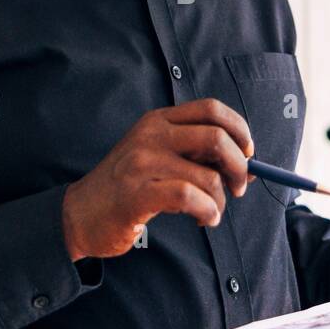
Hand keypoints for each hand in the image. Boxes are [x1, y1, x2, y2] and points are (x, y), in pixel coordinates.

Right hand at [62, 98, 254, 260]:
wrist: (79, 214)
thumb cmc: (126, 189)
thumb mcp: (159, 159)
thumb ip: (198, 157)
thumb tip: (250, 167)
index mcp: (158, 120)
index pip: (212, 109)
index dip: (240, 130)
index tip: (248, 154)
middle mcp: (151, 135)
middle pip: (217, 137)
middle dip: (240, 166)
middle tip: (238, 188)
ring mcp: (142, 162)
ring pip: (208, 175)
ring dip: (220, 201)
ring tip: (209, 213)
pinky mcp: (137, 193)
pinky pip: (190, 196)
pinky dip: (207, 211)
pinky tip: (201, 219)